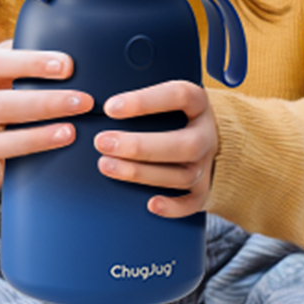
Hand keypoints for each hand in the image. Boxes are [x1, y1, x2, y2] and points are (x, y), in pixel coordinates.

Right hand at [0, 43, 90, 199]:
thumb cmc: (0, 80)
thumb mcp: (5, 60)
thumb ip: (28, 54)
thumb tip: (69, 57)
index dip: (31, 64)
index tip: (67, 66)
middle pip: (0, 106)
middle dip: (45, 104)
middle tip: (83, 102)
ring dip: (33, 139)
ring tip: (69, 133)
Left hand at [96, 81, 217, 217]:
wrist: (207, 135)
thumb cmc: (172, 112)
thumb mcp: (163, 95)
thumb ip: (140, 97)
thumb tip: (97, 97)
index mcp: (197, 104)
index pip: (179, 96)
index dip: (145, 101)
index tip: (110, 107)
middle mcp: (206, 135)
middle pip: (182, 144)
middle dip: (139, 146)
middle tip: (102, 142)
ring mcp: (206, 164)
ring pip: (182, 175)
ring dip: (141, 173)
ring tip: (106, 165)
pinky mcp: (203, 189)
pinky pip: (193, 203)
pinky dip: (173, 207)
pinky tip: (151, 205)